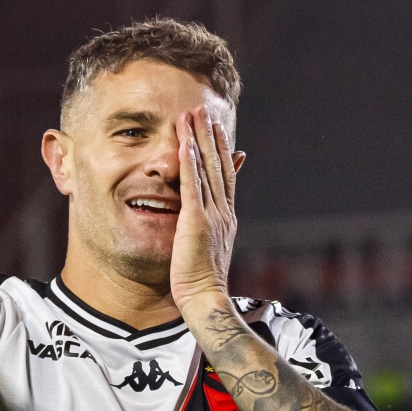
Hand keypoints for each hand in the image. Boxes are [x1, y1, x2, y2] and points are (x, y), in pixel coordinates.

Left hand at [170, 106, 244, 314]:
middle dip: (210, 136)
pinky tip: (185, 144)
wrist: (206, 300)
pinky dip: (190, 163)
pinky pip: (192, 187)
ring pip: (206, 169)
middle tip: (204, 110)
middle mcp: (222, 211)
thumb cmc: (202, 282)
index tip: (217, 128)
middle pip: (218, 165)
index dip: (221, 150)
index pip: (225, 176)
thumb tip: (210, 218)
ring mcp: (211, 215)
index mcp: (226, 217)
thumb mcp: (209, 248)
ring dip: (199, 140)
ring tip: (191, 116)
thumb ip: (209, 228)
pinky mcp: (196, 222)